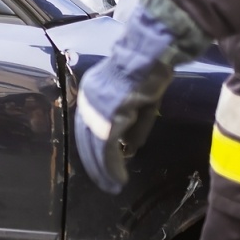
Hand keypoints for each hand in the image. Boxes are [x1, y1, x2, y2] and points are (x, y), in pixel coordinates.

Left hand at [74, 0, 207, 193]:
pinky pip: (106, 147)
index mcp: (93, 94)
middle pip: (86, 140)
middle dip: (96, 164)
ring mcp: (96, 108)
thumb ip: (132, 127)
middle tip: (106, 183)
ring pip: (94, 147)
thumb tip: (127, 150)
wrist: (152, 54)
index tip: (101, 166)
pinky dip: (111, 165)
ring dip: (103, 169)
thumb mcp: (141, 103)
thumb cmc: (150, 73)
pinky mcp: (108, 116)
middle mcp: (89, 101)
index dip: (94, 149)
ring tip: (112, 185)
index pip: (88, 128)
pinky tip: (117, 177)